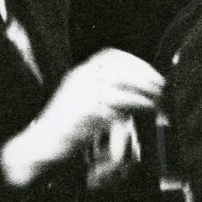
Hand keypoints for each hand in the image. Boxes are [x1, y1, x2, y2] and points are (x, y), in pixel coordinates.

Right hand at [1, 50, 162, 186]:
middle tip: (161, 86)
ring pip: (120, 83)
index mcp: (78, 74)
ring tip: (156, 99)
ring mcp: (81, 93)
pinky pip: (116, 103)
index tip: (151, 72)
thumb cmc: (64, 129)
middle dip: (144, 74)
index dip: (134, 62)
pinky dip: (135, 104)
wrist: (40, 145)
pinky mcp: (85, 111)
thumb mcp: (81, 101)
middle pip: (118, 67)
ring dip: (143, 90)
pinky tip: (146, 108)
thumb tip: (133, 86)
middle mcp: (79, 79)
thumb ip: (102, 91)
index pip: (109, 55)